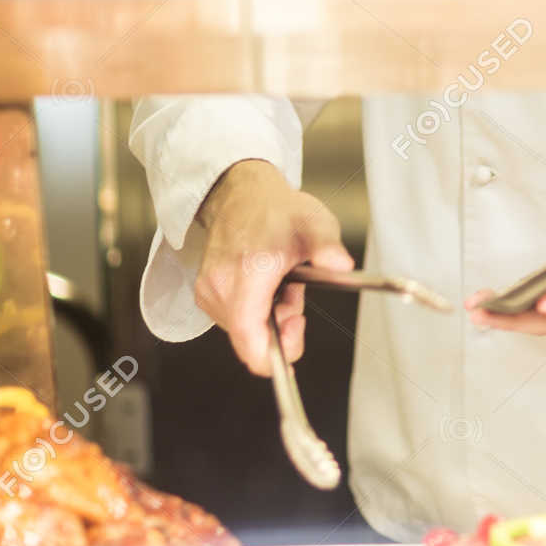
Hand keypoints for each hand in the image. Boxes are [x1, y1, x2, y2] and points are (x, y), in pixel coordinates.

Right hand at [192, 159, 353, 375]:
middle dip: (280, 328)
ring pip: (243, 332)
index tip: (295, 334)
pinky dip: (254, 311)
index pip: (250, 339)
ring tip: (281, 284)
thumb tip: (340, 263)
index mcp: (248, 272)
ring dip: (268, 319)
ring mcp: (209, 290)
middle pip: (251, 339)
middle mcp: (220, 285)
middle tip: (294, 295)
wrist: (243, 194)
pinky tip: (265, 285)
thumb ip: (327, 246)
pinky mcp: (205, 293)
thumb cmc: (276, 210)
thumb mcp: (314, 223)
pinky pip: (234, 321)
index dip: (275, 352)